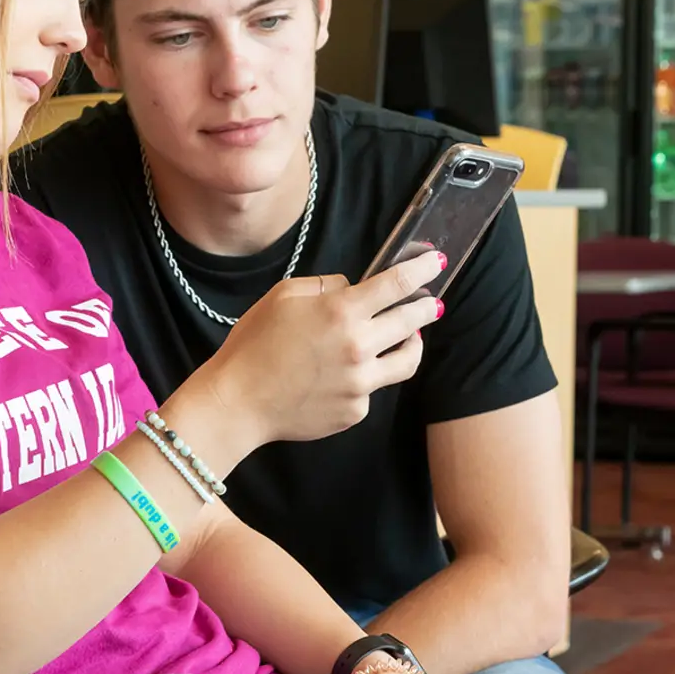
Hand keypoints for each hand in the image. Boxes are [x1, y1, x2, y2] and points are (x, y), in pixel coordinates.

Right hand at [205, 250, 443, 446]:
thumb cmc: (254, 344)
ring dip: (413, 345)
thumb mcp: (283, 295)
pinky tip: (342, 376)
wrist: (238, 402)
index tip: (436, 262)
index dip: (421, 270)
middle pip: (412, 322)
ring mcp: (360, 383)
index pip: (396, 284)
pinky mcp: (355, 411)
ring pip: (407, 361)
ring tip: (410, 339)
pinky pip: (371, 389)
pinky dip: (365, 378)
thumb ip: (325, 285)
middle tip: (433, 303)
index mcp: (341, 311)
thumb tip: (352, 288)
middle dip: (427, 308)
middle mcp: (359, 347)